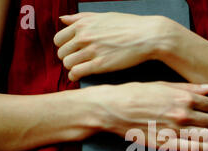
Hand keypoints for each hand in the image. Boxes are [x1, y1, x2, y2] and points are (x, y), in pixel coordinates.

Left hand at [54, 12, 177, 81]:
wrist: (148, 35)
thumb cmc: (129, 25)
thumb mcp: (103, 16)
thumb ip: (81, 18)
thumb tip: (63, 19)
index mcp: (83, 24)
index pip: (59, 39)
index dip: (64, 47)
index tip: (71, 51)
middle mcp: (84, 37)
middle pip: (62, 53)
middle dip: (67, 58)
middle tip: (76, 62)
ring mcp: (91, 51)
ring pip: (67, 63)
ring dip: (72, 68)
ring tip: (79, 69)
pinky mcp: (100, 64)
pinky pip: (77, 72)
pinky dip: (75, 76)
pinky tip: (79, 77)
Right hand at [80, 81, 207, 150]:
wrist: (113, 108)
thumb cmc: (135, 93)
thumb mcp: (162, 85)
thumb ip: (189, 87)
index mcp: (183, 97)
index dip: (205, 106)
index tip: (199, 108)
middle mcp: (182, 114)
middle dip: (205, 120)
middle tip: (197, 121)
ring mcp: (175, 130)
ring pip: (204, 135)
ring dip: (202, 134)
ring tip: (194, 132)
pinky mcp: (165, 144)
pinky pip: (192, 149)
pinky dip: (200, 148)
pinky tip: (201, 146)